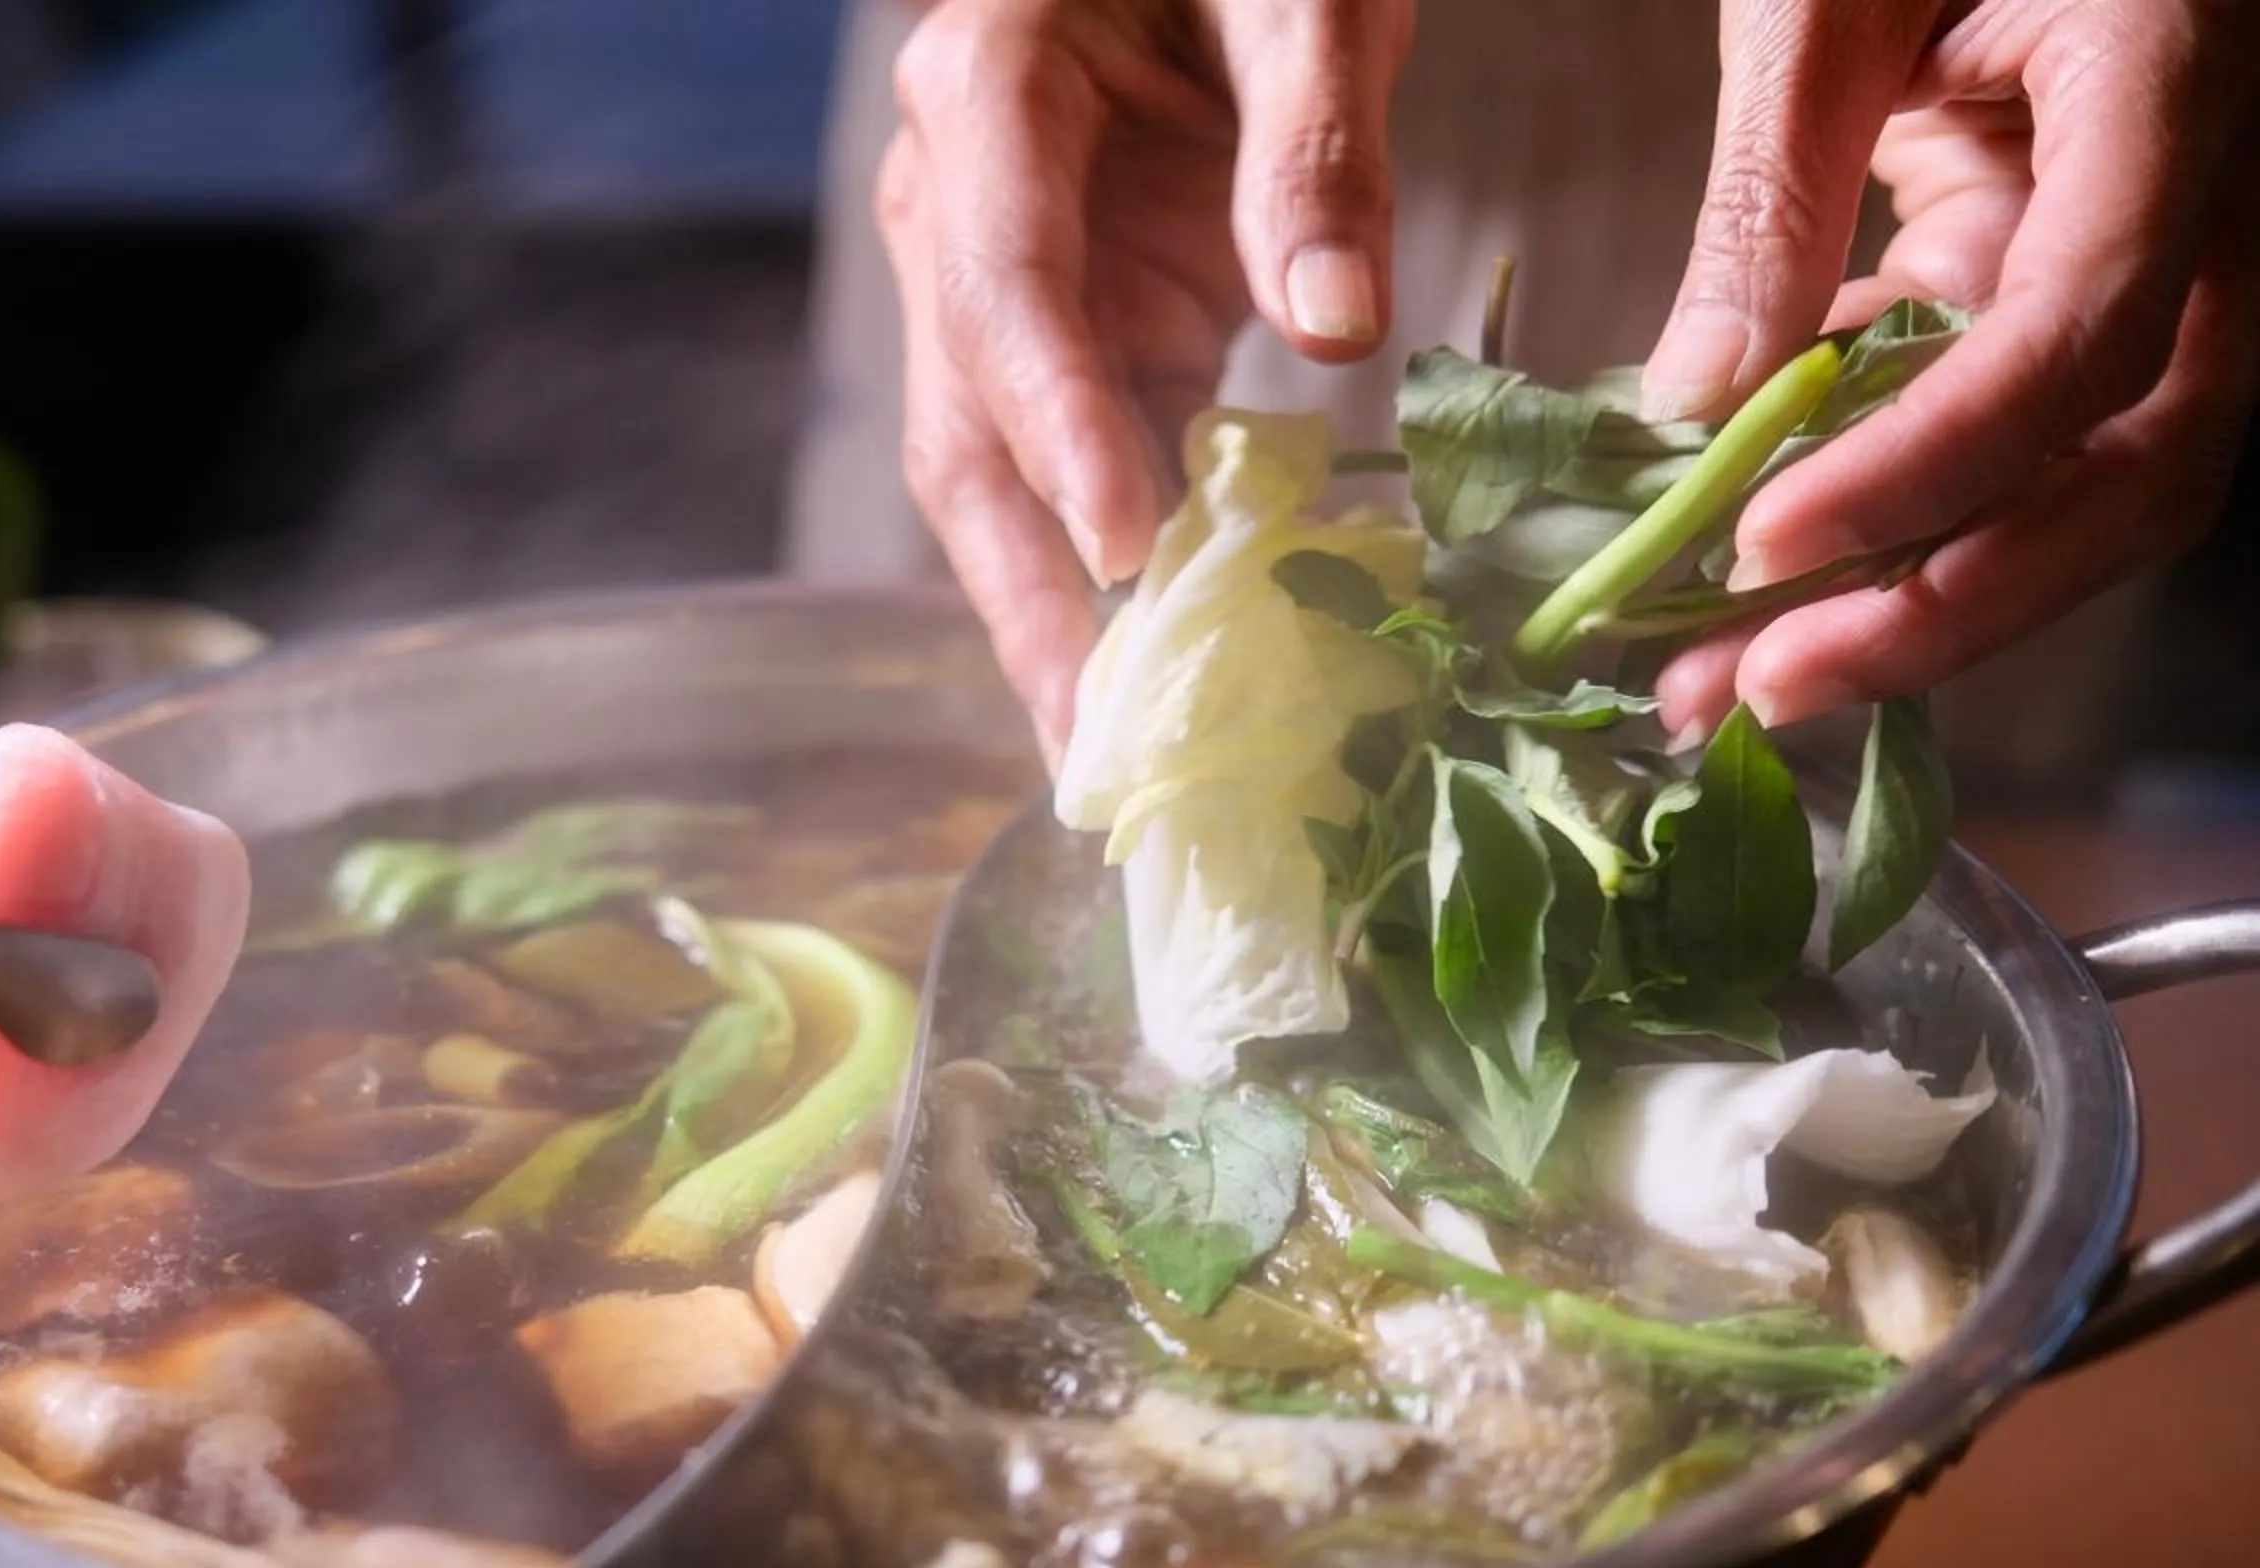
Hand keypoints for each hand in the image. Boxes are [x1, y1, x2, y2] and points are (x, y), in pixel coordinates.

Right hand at [878, 0, 1413, 760]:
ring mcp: (1003, 276)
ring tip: (1106, 750)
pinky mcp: (1073, 323)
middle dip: (1022, 589)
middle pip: (964, 423)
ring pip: (999, 471)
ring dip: (1052, 611)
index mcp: (988, 94)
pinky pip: (1083, 459)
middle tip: (1083, 735)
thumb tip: (1333, 327)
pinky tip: (1157, 666)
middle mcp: (956, 203)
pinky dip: (1121, 565)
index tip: (1129, 543)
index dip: (1057, 425)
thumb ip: (1314, 142)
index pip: (1002, 286)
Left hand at [1641, 0, 2259, 741]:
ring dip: (1912, 602)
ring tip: (1728, 683)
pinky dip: (1894, 520)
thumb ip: (1770, 187)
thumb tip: (1697, 402)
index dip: (1927, 469)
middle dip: (1944, 607)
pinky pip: (2015, 444)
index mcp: (2176, 93)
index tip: (1763, 546)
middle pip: (2133, 472)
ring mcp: (2159, 261)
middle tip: (1754, 693)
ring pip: (2085, 491)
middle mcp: (2209, 206)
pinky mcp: (2078, 290)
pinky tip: (1761, 572)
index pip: (2081, 338)